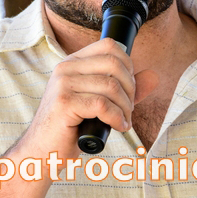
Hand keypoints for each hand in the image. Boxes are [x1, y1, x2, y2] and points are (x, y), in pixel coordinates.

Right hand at [22, 38, 158, 157]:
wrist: (42, 151)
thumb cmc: (70, 128)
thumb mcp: (100, 104)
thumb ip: (125, 89)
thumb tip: (154, 76)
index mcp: (73, 63)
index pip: (110, 46)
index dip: (128, 66)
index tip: (128, 89)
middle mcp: (66, 68)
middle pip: (115, 64)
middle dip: (130, 89)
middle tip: (128, 109)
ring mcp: (63, 84)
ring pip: (111, 86)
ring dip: (125, 108)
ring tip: (122, 121)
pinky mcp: (64, 103)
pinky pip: (102, 105)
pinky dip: (116, 117)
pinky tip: (116, 126)